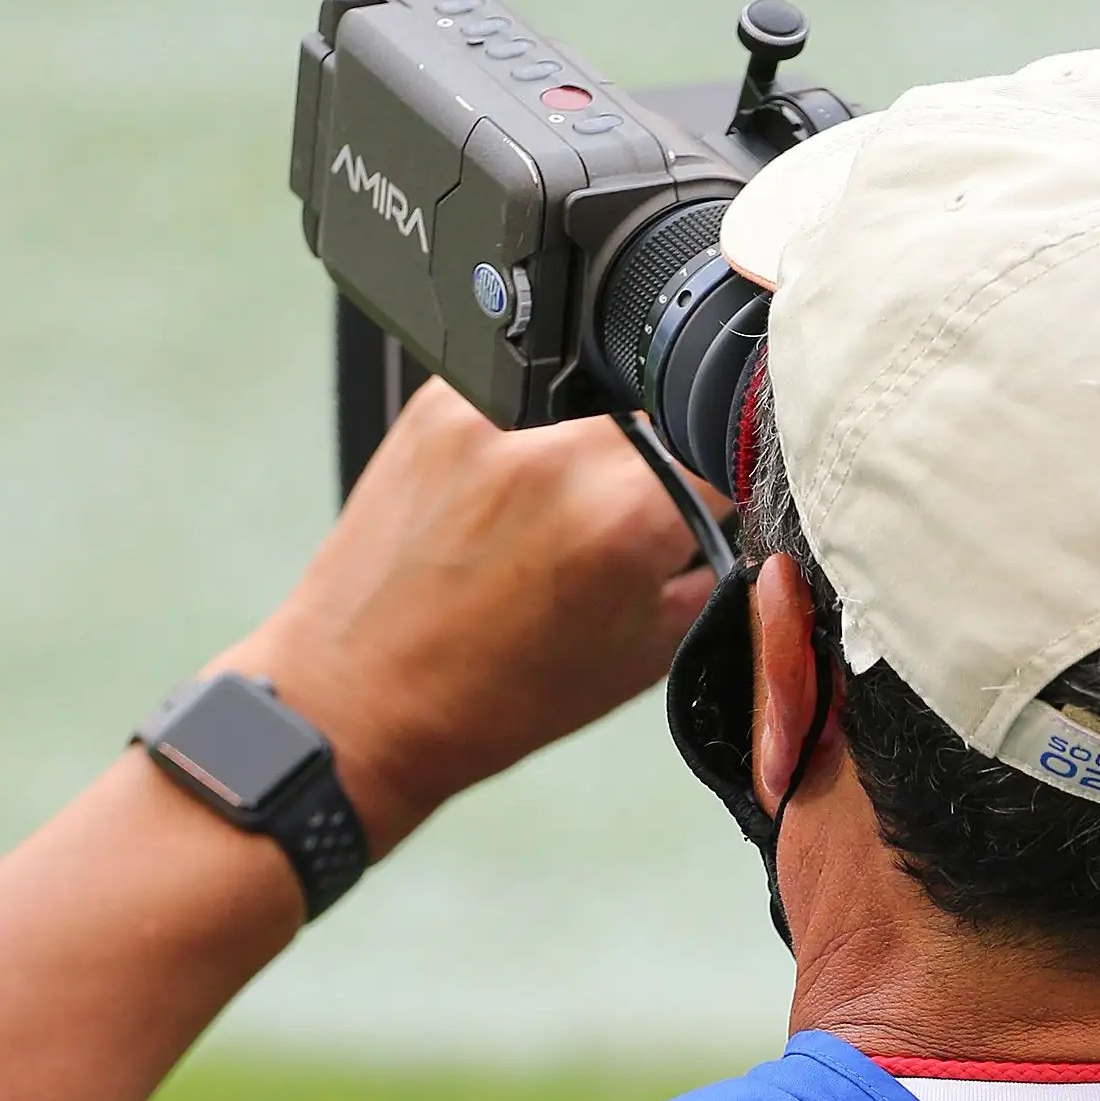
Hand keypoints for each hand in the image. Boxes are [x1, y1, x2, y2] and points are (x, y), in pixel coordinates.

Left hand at [214, 379, 720, 857]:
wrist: (362, 698)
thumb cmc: (490, 701)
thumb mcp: (640, 659)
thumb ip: (703, 577)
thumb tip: (737, 529)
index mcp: (623, 514)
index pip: (724, 456)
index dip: (731, 490)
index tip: (717, 513)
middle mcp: (557, 450)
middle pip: (660, 419)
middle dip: (659, 472)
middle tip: (621, 536)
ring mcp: (491, 415)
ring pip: (592, 403)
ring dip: (596, 452)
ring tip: (556, 521)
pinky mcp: (438, 401)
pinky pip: (522, 398)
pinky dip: (530, 441)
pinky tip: (507, 502)